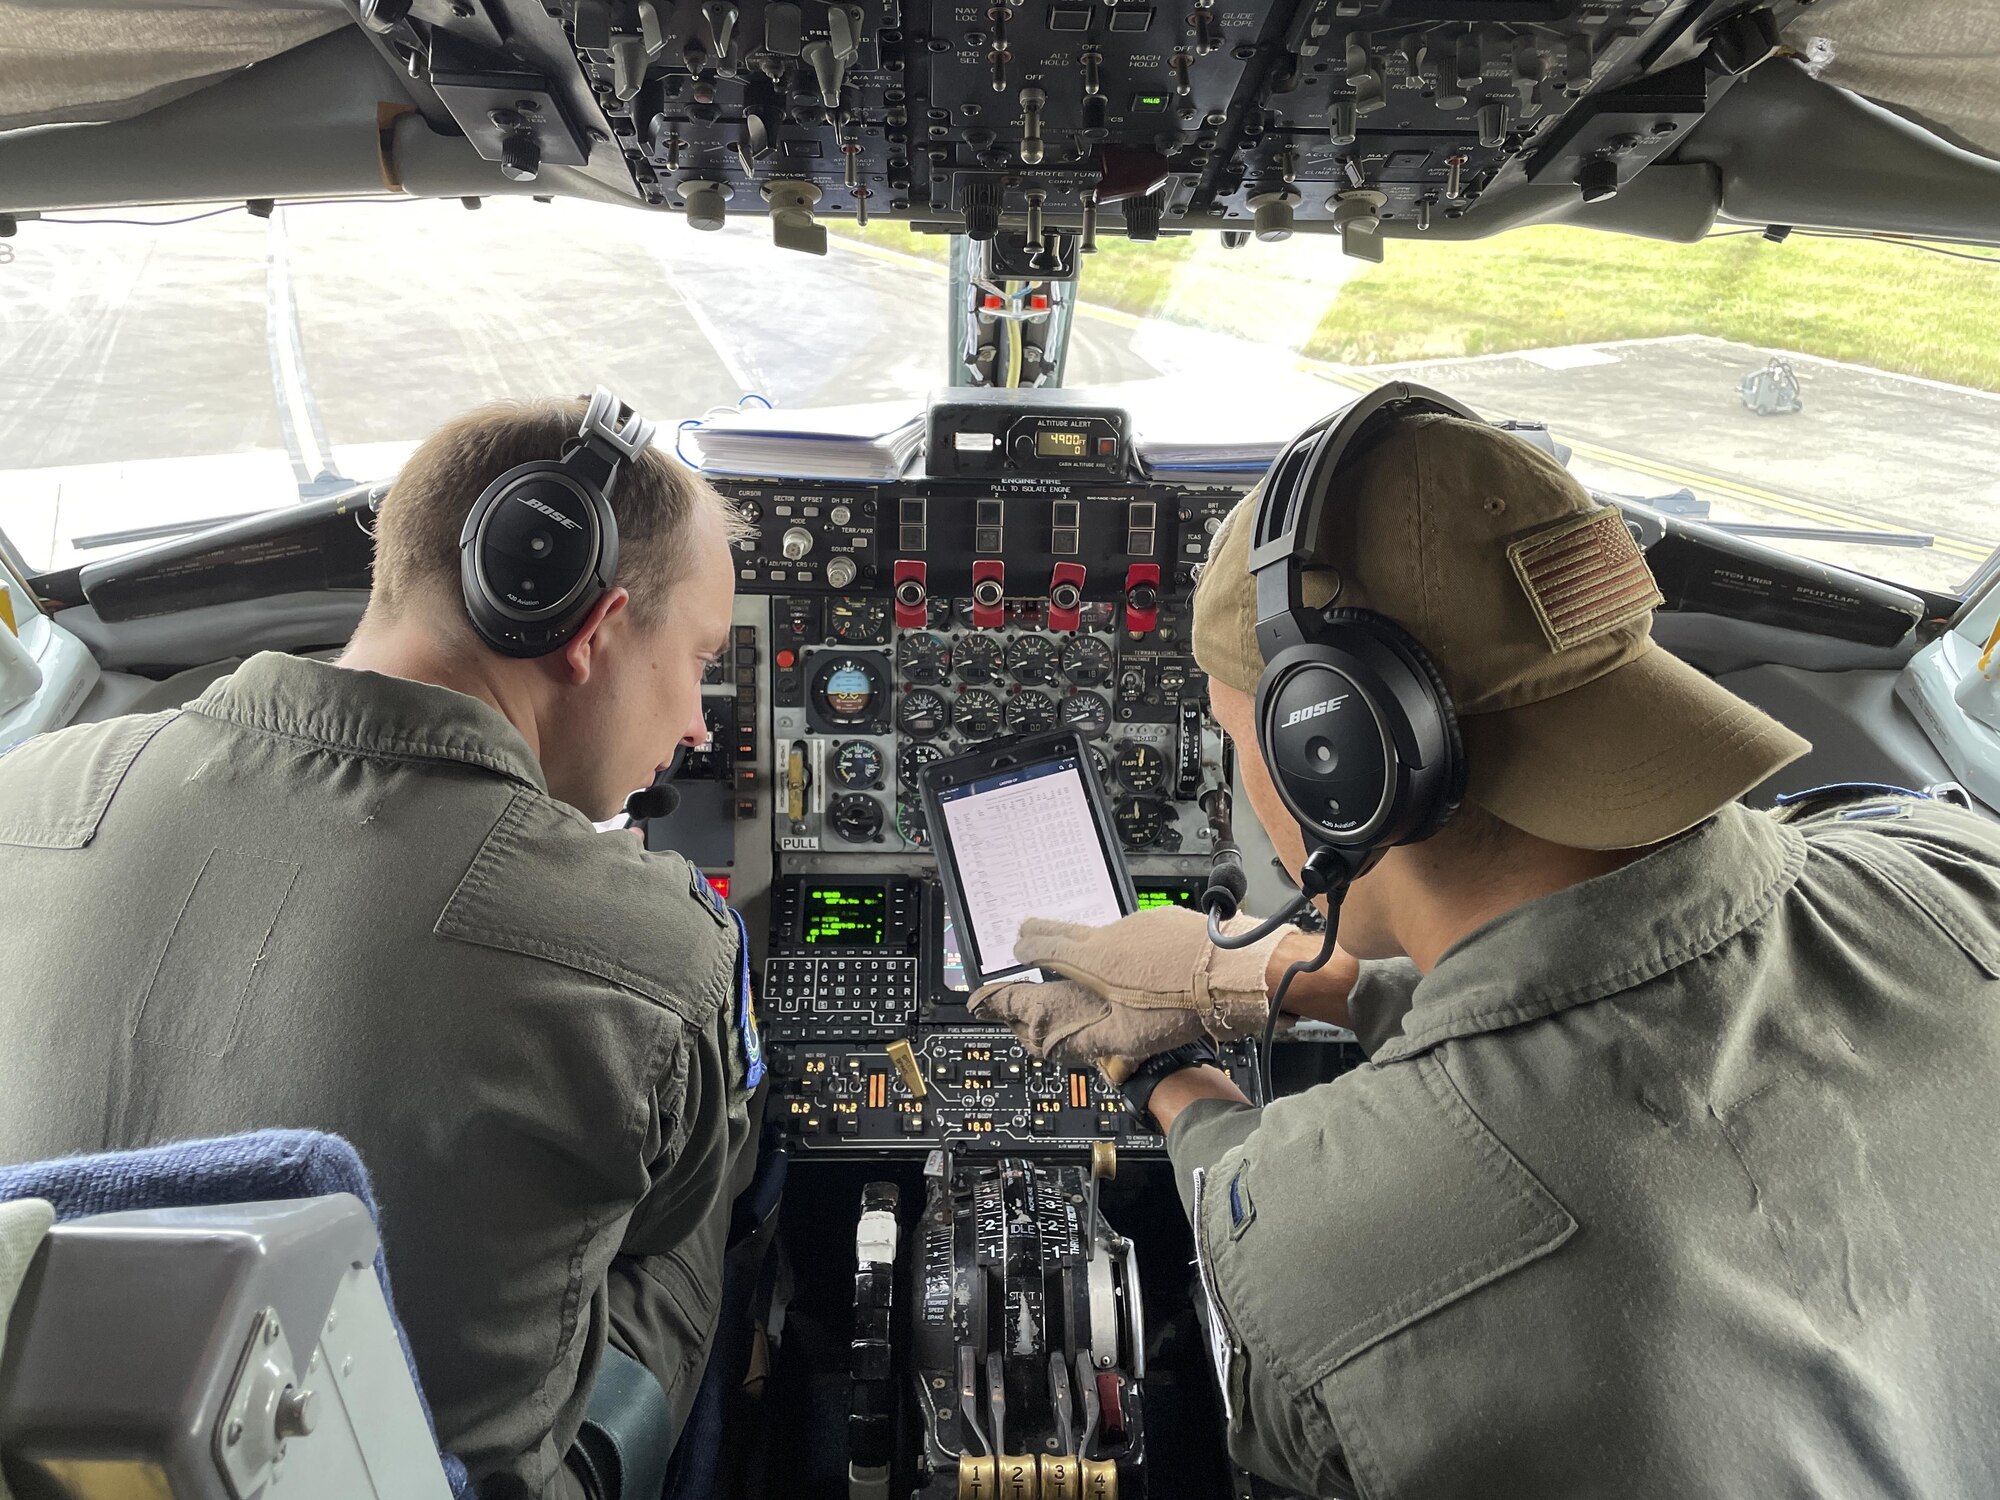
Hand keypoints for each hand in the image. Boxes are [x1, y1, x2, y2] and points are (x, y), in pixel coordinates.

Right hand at [967, 906, 1288, 1067]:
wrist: (1238, 972)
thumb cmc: (1182, 1006)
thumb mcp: (1130, 1037)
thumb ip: (1092, 1038)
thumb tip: (1065, 1046)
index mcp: (1095, 960)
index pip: (1048, 945)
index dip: (1028, 945)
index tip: (1017, 942)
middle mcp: (1114, 933)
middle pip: (1071, 930)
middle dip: (1047, 933)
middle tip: (1031, 931)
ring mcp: (1143, 922)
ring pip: (1112, 936)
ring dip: (1106, 952)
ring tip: (1117, 977)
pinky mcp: (1170, 920)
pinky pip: (1143, 935)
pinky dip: (1140, 950)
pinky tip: (1156, 970)